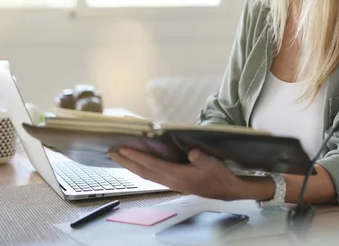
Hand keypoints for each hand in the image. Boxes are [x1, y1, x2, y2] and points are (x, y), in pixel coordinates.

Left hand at [109, 148, 252, 200]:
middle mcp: (170, 181)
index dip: (136, 156)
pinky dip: (141, 168)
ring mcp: (171, 183)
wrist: (227, 189)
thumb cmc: (219, 175)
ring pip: (145, 174)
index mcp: (177, 175)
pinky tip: (138, 164)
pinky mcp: (174, 182)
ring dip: (131, 166)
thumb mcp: (212, 164)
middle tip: (111, 152)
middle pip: (143, 171)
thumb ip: (201, 158)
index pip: (151, 164)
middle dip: (126, 162)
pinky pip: (152, 175)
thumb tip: (192, 151)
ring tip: (119, 157)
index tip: (123, 149)